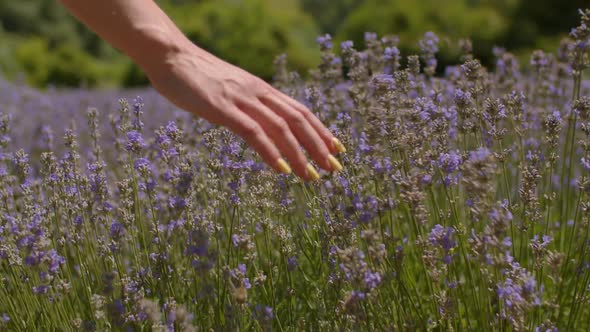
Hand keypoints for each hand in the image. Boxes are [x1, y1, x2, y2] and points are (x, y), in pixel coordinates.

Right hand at [143, 43, 344, 180]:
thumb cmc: (198, 76)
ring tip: (311, 177)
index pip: (300, 111)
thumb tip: (261, 126)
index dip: (321, 131)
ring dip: (299, 154)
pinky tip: (281, 169)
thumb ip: (247, 106)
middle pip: (298, 120)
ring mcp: (241, 99)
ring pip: (281, 128)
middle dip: (319, 146)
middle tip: (334, 169)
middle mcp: (258, 93)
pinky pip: (253, 132)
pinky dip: (270, 152)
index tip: (337, 149)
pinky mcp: (222, 108)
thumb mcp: (230, 91)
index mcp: (261, 89)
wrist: (171, 55)